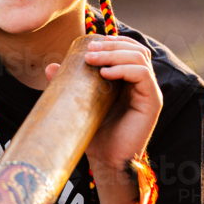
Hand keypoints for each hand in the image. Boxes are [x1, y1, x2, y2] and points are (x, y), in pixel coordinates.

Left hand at [45, 35, 162, 171]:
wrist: (105, 161)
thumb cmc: (95, 135)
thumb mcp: (79, 103)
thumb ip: (69, 84)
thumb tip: (50, 66)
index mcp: (130, 81)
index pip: (130, 50)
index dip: (114, 41)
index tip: (90, 44)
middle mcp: (143, 84)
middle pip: (136, 49)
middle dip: (112, 45)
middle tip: (89, 52)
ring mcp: (149, 92)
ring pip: (140, 57)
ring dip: (115, 54)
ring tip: (93, 60)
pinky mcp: (153, 102)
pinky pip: (143, 75)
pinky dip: (124, 69)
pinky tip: (105, 74)